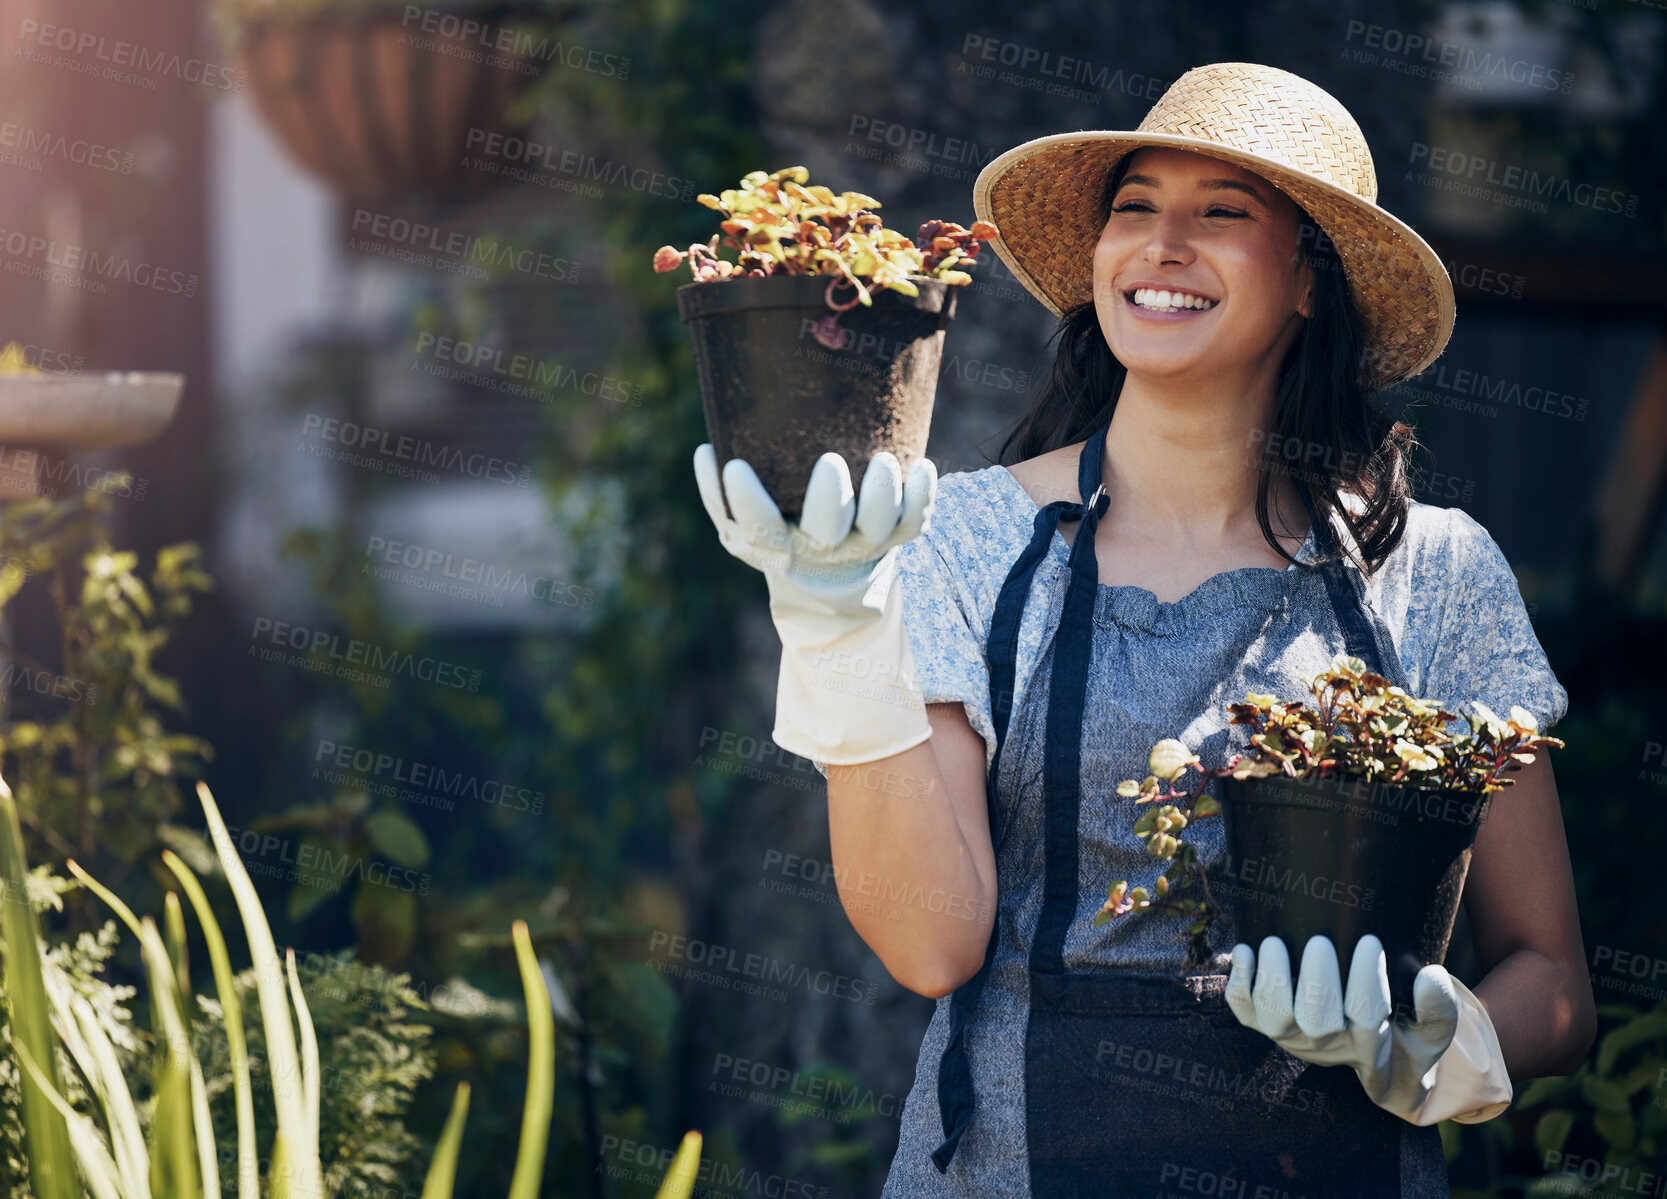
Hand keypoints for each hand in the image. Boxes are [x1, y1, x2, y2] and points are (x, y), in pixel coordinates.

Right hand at [693, 445, 934, 623]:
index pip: (758, 528)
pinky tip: (923, 466)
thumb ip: (718, 494)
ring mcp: (864, 543)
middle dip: (829, 500)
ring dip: (883, 496)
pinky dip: (925, 497)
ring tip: (884, 461)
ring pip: (880, 527)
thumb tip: (708, 450)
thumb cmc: (778, 531)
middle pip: (827, 532)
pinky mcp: (898, 536)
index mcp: (778, 545)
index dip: (745, 502)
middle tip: (829, 463)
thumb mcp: (740, 525)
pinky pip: (917, 523)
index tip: (734, 465)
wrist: (830, 577)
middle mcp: (823, 547)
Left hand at [1226, 934, 1512, 1124]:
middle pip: (1314, 1024)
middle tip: (1320, 942)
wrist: (1380, 1070)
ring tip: (1275, 944)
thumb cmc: (1408, 1039)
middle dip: (1314, 982)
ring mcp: (1293, 1039)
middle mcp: (1328, 1047)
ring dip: (1271, 981)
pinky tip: (1242, 951)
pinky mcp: (1267, 1027)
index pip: (1367, 1020)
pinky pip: (1244, 1013)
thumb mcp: (1434, 1033)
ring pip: (1273, 1021)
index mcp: (1372, 1047)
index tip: (1371, 941)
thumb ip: (1440, 1010)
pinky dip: (1237, 984)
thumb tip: (1430, 976)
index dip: (1366, 983)